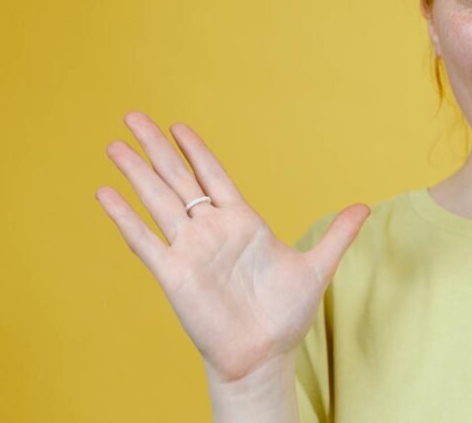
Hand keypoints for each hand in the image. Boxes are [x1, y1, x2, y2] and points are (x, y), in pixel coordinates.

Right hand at [96, 111, 370, 382]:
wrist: (264, 355)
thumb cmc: (287, 315)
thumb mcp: (317, 267)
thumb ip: (338, 234)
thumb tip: (365, 206)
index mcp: (242, 222)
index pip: (213, 175)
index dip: (195, 151)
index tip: (178, 126)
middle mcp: (212, 231)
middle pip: (179, 179)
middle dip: (156, 148)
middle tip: (134, 116)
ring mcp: (190, 250)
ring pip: (158, 201)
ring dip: (136, 173)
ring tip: (115, 145)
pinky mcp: (174, 274)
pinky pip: (145, 240)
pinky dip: (125, 217)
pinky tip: (105, 193)